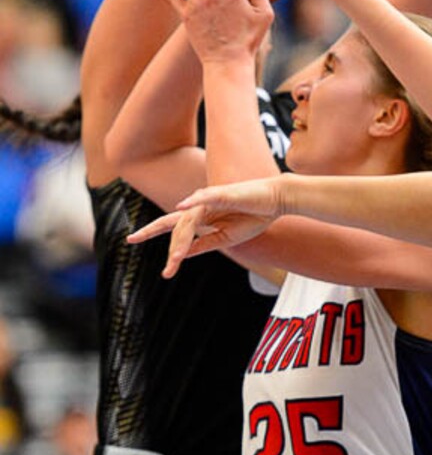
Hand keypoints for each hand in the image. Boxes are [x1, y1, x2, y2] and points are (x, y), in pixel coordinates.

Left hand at [127, 177, 282, 277]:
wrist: (276, 202)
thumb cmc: (254, 217)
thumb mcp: (226, 239)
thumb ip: (205, 244)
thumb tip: (184, 254)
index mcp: (203, 217)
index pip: (172, 226)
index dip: (151, 231)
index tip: (131, 239)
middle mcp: (202, 207)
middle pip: (174, 225)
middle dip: (155, 234)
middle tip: (138, 245)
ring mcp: (211, 200)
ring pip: (187, 221)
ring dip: (180, 242)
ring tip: (175, 260)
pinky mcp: (223, 193)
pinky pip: (204, 198)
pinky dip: (192, 202)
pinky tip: (180, 207)